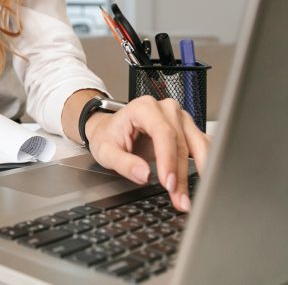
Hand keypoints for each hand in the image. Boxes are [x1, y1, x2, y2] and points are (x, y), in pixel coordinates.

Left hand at [84, 96, 209, 211]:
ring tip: (187, 198)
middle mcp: (166, 109)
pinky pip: (203, 147)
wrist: (110, 129)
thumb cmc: (107, 136)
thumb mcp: (105, 150)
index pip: (163, 133)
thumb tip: (144, 175)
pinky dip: (203, 166)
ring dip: (197, 173)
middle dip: (181, 175)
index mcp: (144, 108)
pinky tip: (201, 184)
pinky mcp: (189, 130)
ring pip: (197, 146)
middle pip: (181, 143)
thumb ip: (123, 163)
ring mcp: (180, 118)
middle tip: (179, 199)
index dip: (168, 160)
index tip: (167, 183)